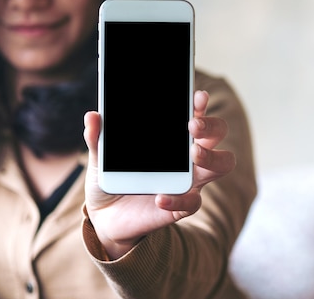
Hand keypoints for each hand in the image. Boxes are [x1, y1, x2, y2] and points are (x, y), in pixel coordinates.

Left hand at [83, 90, 235, 258]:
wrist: (105, 216)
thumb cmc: (112, 178)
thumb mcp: (100, 157)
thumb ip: (97, 138)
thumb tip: (92, 116)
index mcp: (173, 136)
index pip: (195, 113)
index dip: (200, 103)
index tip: (196, 97)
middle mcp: (188, 155)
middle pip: (217, 133)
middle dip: (211, 125)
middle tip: (193, 125)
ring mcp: (190, 179)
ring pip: (221, 164)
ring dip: (212, 156)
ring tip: (193, 153)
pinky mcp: (183, 205)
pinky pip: (193, 201)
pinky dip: (179, 199)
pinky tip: (160, 197)